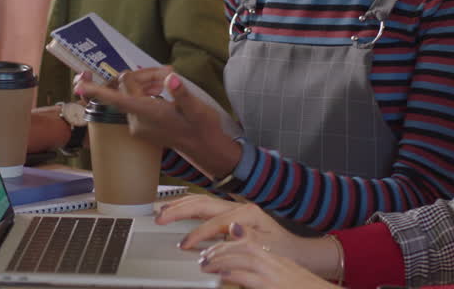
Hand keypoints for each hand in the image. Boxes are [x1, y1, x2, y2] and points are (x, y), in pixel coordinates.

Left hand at [74, 69, 239, 177]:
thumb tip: (171, 77)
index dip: (97, 91)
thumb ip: (182, 92)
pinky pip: (136, 104)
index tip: (79, 84)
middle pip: (128, 89)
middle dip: (144, 76)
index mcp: (148, 114)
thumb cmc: (202, 127)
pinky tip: (162, 90)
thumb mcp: (196, 107)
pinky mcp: (141, 127)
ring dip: (147, 84)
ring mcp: (138, 125)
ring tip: (168, 80)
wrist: (205, 148)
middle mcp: (138, 121)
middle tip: (168, 71)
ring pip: (132, 95)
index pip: (117, 98)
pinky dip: (147, 93)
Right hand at [158, 195, 294, 252]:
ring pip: (201, 203)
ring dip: (180, 205)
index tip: (185, 244)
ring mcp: (233, 210)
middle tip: (160, 217)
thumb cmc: (281, 249)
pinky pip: (204, 209)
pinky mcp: (228, 216)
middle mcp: (239, 207)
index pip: (216, 221)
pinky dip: (187, 209)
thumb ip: (249, 236)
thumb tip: (232, 228)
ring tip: (162, 211)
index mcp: (248, 212)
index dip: (199, 232)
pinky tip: (176, 211)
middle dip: (180, 209)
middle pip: (203, 204)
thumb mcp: (269, 245)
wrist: (292, 250)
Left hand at [199, 236, 338, 288]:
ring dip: (223, 259)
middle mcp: (278, 265)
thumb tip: (240, 275)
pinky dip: (234, 274)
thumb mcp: (284, 278)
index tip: (213, 247)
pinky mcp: (275, 286)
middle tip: (204, 255)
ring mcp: (277, 275)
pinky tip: (222, 275)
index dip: (229, 243)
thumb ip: (262, 275)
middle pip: (246, 246)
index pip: (251, 243)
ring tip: (206, 263)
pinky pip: (251, 277)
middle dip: (221, 248)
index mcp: (279, 262)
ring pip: (246, 258)